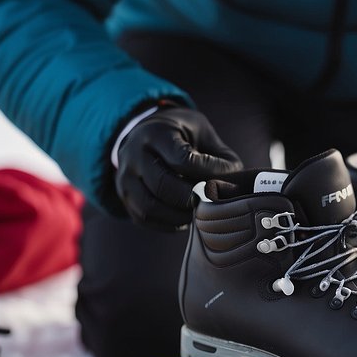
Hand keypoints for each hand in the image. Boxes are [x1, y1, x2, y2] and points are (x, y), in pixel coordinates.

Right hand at [115, 106, 241, 229]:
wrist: (145, 134)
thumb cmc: (182, 136)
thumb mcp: (203, 133)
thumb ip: (221, 158)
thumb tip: (232, 188)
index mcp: (156, 133)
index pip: (182, 160)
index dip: (207, 174)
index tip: (221, 180)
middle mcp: (133, 154)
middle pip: (163, 186)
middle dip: (192, 199)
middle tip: (211, 203)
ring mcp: (123, 177)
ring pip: (150, 207)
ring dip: (179, 216)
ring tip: (199, 213)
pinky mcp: (124, 196)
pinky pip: (144, 218)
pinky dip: (167, 223)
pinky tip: (184, 218)